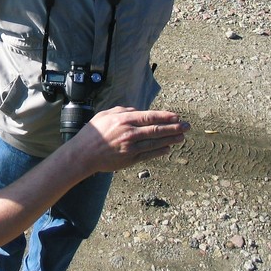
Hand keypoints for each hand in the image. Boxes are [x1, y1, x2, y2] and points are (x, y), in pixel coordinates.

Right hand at [71, 106, 189, 171]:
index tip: (177, 116)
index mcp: (124, 120)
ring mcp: (131, 147)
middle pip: (157, 130)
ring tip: (182, 137)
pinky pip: (149, 155)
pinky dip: (160, 152)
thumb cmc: (92, 133)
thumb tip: (138, 111)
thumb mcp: (105, 115)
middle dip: (174, 128)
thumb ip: (123, 111)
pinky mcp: (130, 160)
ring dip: (171, 139)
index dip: (166, 117)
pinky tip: (168, 149)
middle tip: (187, 126)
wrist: (83, 154)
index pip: (150, 117)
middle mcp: (130, 133)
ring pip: (156, 143)